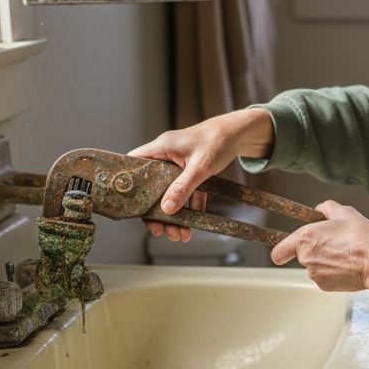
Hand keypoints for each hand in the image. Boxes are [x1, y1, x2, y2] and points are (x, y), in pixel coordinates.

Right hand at [129, 108, 273, 241]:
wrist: (239, 133)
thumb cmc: (218, 141)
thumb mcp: (200, 167)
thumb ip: (183, 187)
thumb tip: (167, 208)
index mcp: (161, 148)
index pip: (134, 164)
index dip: (130, 184)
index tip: (133, 207)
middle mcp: (166, 155)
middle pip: (151, 186)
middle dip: (155, 211)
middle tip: (160, 231)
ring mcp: (177, 163)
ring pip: (168, 192)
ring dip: (172, 213)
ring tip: (178, 235)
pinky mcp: (190, 170)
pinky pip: (185, 191)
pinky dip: (189, 206)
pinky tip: (192, 224)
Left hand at [271, 201, 368, 291]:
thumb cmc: (363, 237)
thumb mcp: (345, 212)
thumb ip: (326, 208)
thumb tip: (320, 210)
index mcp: (306, 238)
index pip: (279, 250)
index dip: (281, 250)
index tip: (284, 251)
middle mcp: (306, 258)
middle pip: (301, 255)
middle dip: (314, 249)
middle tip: (334, 243)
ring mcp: (315, 274)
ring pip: (314, 266)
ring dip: (324, 261)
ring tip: (344, 254)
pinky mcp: (325, 286)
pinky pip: (323, 277)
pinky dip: (332, 272)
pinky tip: (347, 265)